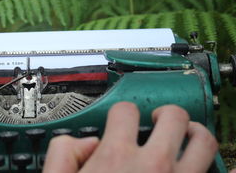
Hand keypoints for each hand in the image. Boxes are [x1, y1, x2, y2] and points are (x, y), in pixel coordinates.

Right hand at [43, 102, 217, 172]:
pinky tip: (206, 170)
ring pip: (203, 142)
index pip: (125, 111)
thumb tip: (87, 143)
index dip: (121, 113)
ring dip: (194, 133)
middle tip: (158, 122)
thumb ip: (63, 152)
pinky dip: (216, 170)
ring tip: (185, 136)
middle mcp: (153, 166)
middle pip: (173, 117)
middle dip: (164, 115)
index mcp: (116, 157)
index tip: (121, 121)